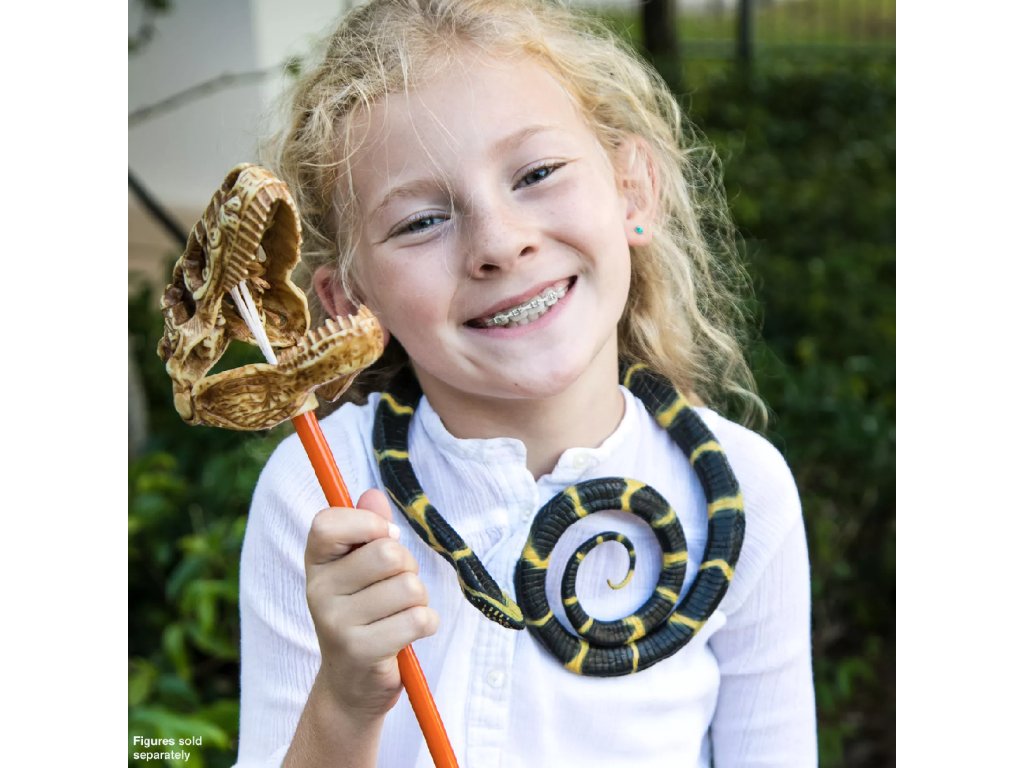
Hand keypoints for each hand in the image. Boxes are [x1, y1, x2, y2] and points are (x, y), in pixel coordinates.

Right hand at [303, 488, 439, 721]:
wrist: (352, 684)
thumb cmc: (364, 613)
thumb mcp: (360, 569)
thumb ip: (369, 529)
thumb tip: (373, 494)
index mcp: (316, 563)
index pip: (328, 522)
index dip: (368, 524)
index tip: (383, 538)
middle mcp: (318, 590)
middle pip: (387, 553)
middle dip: (408, 567)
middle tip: (396, 587)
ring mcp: (336, 622)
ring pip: (409, 587)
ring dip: (419, 600)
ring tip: (400, 613)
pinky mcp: (361, 650)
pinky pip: (418, 619)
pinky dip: (426, 624)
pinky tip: (407, 634)